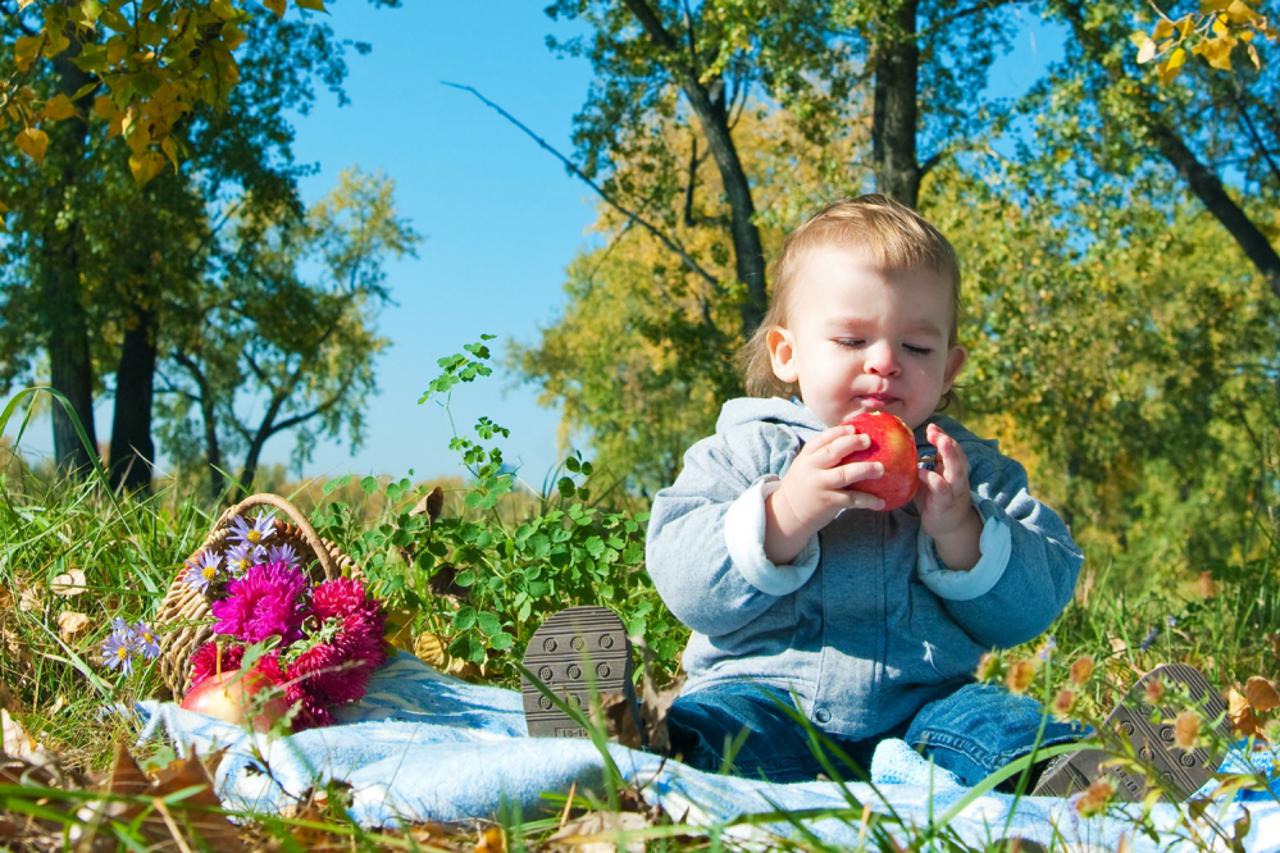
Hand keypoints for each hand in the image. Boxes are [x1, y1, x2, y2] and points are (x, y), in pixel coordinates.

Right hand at [764, 424, 885, 563]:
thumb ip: (823, 456)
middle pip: (833, 452)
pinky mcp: (827, 502)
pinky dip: (867, 500)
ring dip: (864, 470)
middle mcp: (812, 468)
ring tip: (881, 468)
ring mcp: (820, 485)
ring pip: (844, 474)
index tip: (854, 428)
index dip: (838, 432)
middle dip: (852, 443)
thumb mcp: (806, 467)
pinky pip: (851, 499)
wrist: (787, 514)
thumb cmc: (804, 486)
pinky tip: (880, 501)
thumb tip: (852, 442)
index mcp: (807, 457)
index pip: (822, 439)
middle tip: (868, 440)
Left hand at [916, 422, 981, 568]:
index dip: (942, 435)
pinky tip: (921, 472)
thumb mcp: (930, 479)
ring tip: (940, 441)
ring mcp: (954, 489)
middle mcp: (957, 477)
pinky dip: (933, 479)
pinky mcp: (946, 502)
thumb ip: (922, 465)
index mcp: (953, 469)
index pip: (952, 448)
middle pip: (958, 455)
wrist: (949, 527)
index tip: (931, 426)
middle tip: (935, 430)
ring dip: (950, 454)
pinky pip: (942, 489)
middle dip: (948, 441)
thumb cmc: (935, 499)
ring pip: (956, 469)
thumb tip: (902, 448)